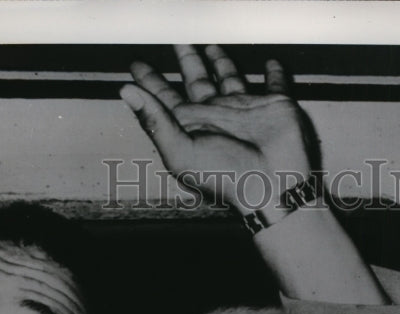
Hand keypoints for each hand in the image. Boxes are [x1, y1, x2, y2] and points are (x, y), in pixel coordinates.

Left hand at [121, 44, 313, 213]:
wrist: (273, 188)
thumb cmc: (227, 180)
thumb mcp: (181, 152)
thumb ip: (155, 121)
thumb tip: (126, 91)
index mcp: (192, 127)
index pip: (165, 98)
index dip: (150, 81)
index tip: (138, 65)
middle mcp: (216, 116)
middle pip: (196, 80)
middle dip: (186, 60)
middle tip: (177, 40)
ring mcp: (244, 110)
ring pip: (229, 77)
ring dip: (221, 61)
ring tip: (212, 44)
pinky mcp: (273, 107)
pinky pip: (273, 85)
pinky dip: (273, 74)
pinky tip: (270, 64)